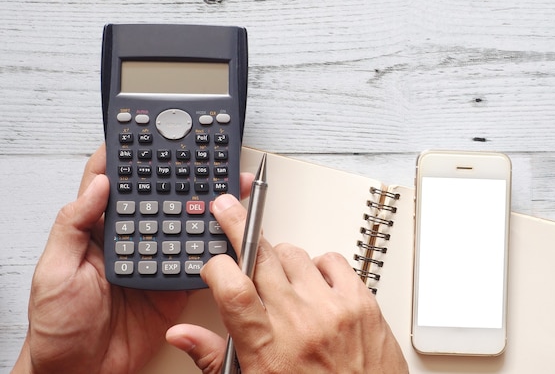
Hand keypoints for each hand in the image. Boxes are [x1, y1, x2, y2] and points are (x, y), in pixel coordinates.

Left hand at [12, 144, 253, 373]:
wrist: (82, 373)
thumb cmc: (58, 326)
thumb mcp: (54, 271)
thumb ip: (73, 226)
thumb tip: (99, 184)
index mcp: (99, 230)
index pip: (115, 182)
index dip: (130, 155)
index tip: (149, 130)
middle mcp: (131, 238)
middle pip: (160, 195)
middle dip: (182, 171)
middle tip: (204, 150)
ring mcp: (156, 257)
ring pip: (185, 221)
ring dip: (206, 202)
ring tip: (227, 182)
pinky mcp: (175, 282)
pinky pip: (199, 258)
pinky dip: (217, 242)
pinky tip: (229, 226)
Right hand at [166, 194, 407, 373]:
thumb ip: (213, 358)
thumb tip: (181, 334)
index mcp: (268, 348)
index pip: (233, 291)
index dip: (218, 268)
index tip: (213, 263)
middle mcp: (299, 322)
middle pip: (260, 257)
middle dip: (238, 227)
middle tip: (229, 210)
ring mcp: (332, 308)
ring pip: (293, 254)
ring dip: (279, 258)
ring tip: (280, 278)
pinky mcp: (360, 302)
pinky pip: (332, 259)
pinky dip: (318, 265)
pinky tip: (314, 283)